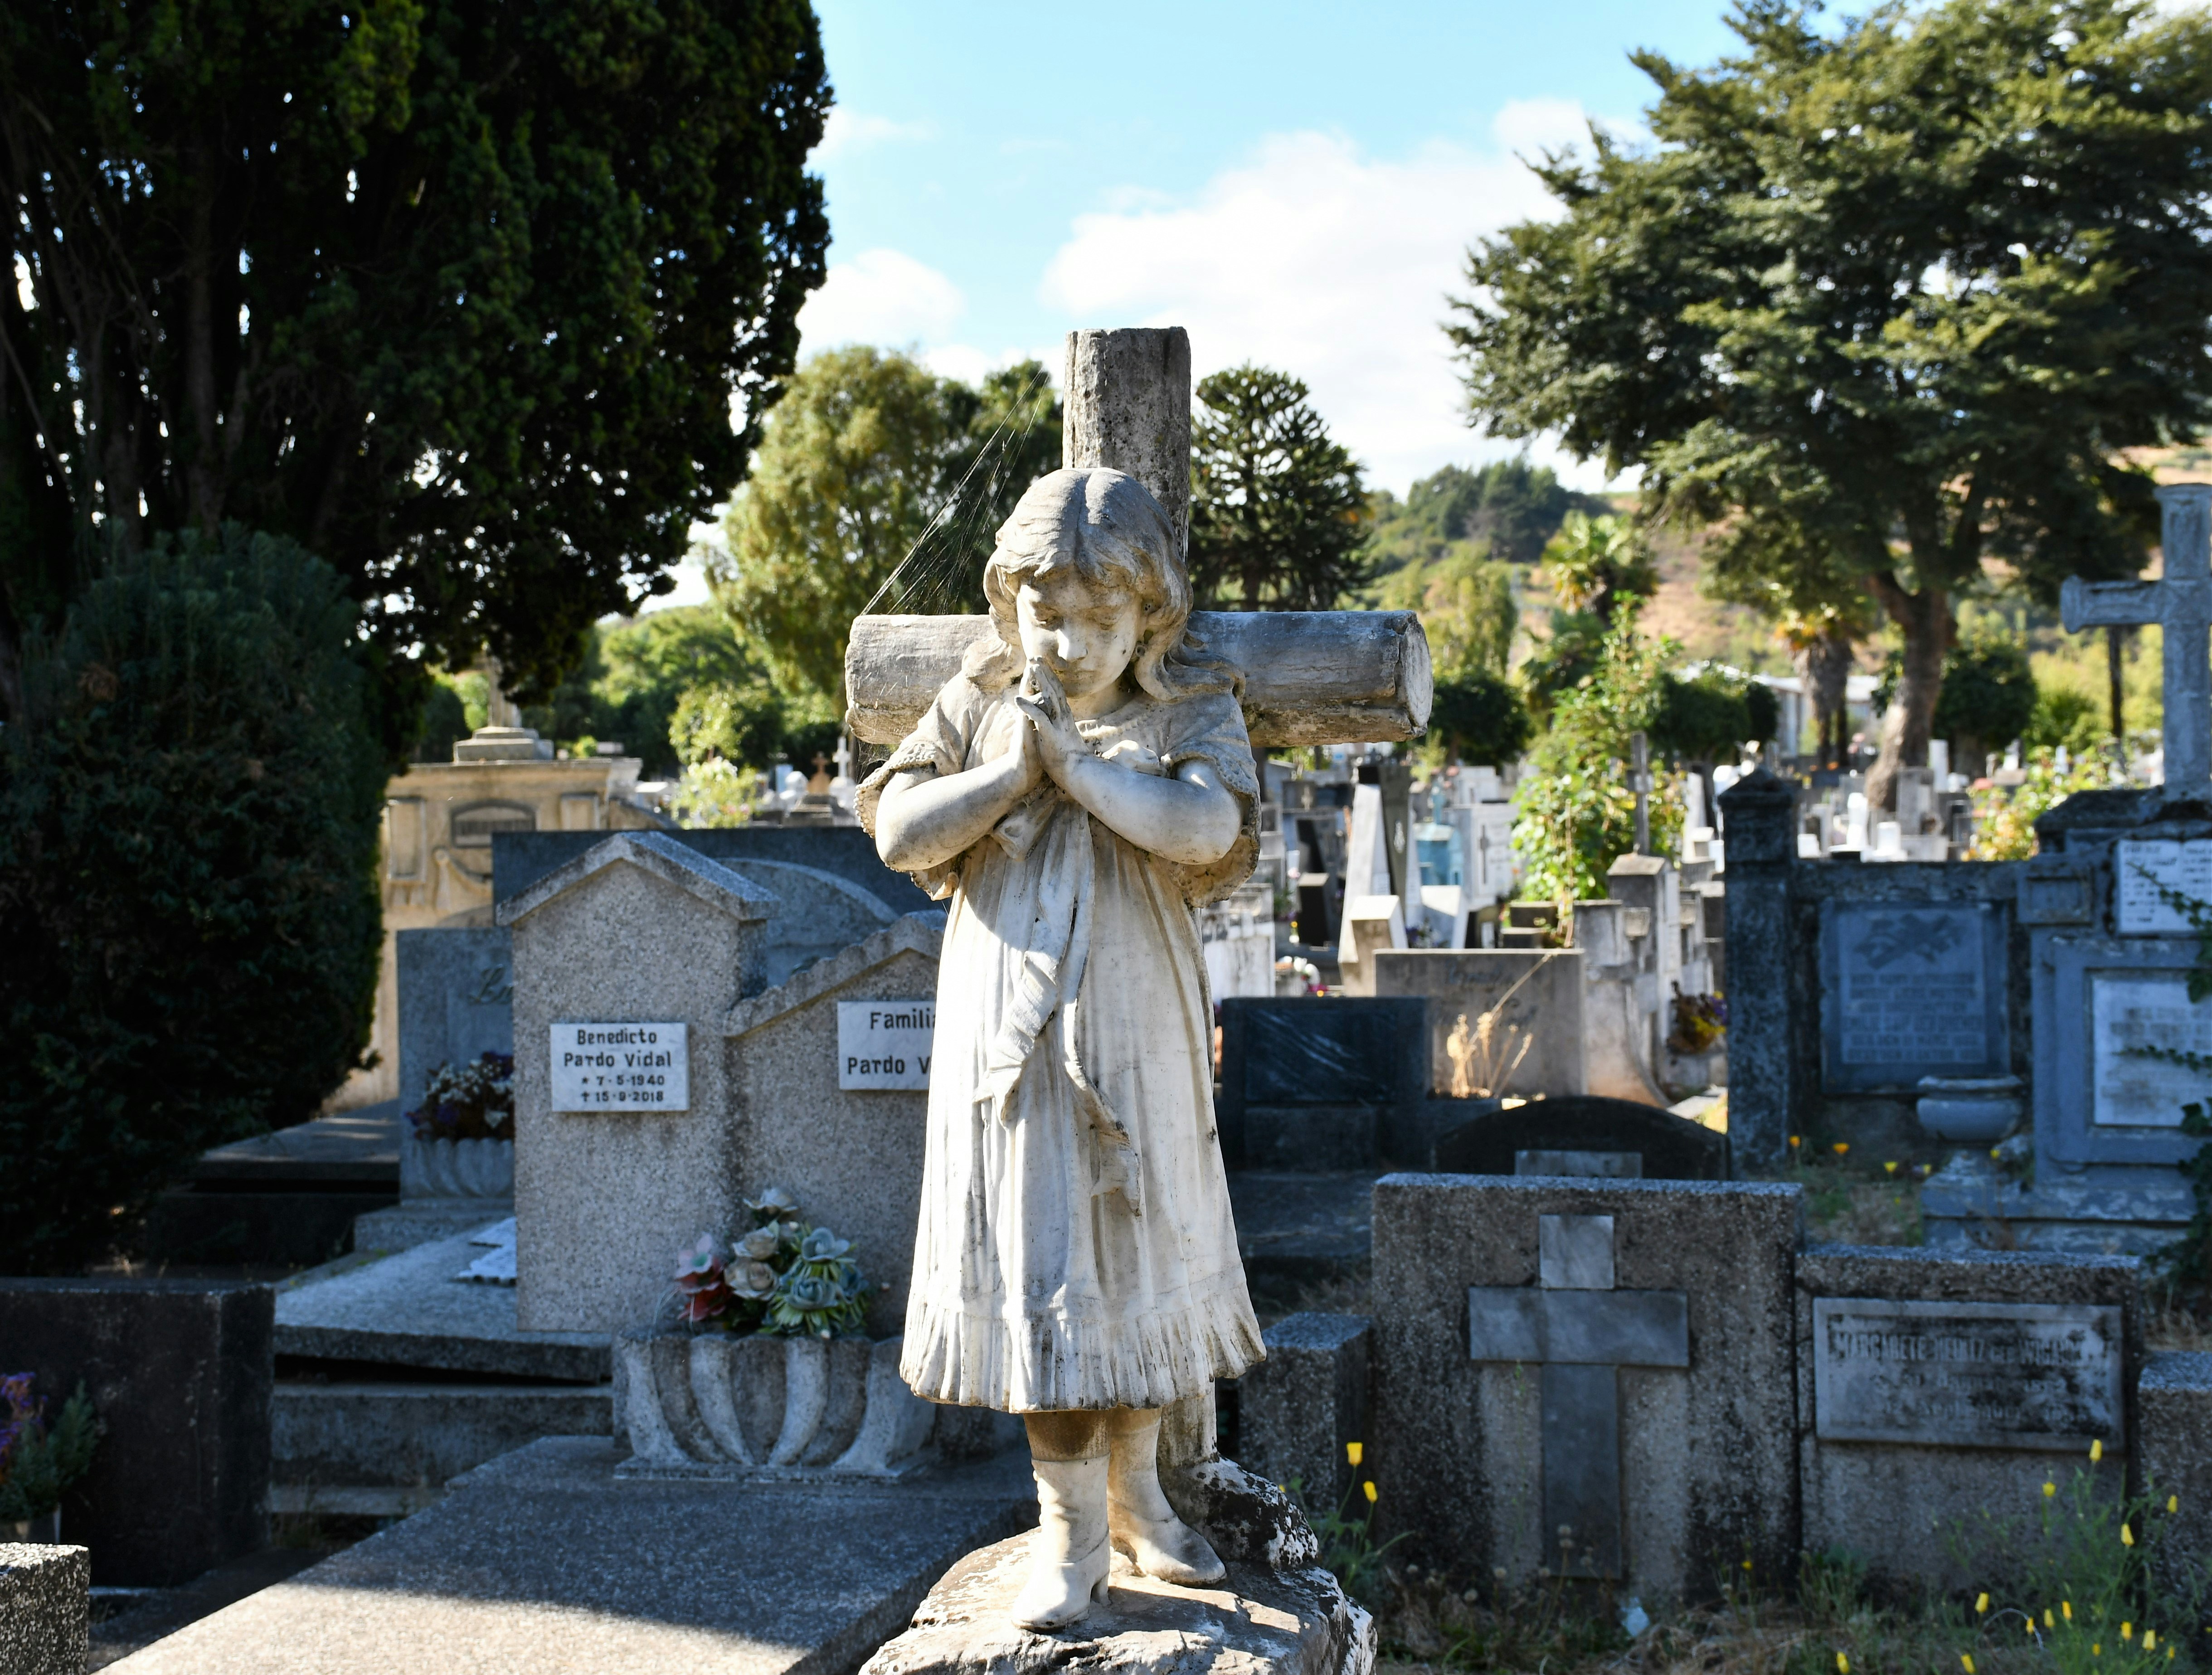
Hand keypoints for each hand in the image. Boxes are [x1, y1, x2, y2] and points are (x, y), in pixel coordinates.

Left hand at [1013, 658, 1093, 789]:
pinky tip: (1017, 699)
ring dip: (1040, 681)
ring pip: (1049, 697)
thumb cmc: (1068, 758)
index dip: (1049, 677)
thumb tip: (1055, 721)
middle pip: (1054, 688)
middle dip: (1045, 672)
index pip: (1056, 692)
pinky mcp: (1051, 734)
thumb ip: (1058, 726)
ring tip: (1030, 668)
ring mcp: (1058, 724)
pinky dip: (1028, 707)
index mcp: (1064, 717)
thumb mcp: (1062, 736)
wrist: (1077, 773)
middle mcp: (1063, 716)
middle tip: (1035, 657)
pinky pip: (1038, 717)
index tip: (1041, 665)